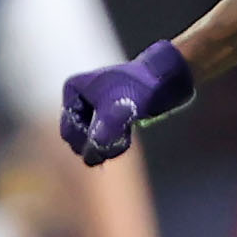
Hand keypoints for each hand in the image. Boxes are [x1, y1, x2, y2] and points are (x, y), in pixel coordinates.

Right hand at [60, 40, 194, 167]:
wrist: (166, 77)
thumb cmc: (138, 88)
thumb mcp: (115, 112)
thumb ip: (101, 136)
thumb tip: (90, 160)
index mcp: (73, 90)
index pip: (70, 131)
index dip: (87, 142)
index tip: (110, 139)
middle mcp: (81, 97)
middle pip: (80, 136)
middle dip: (98, 143)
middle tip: (119, 140)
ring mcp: (96, 105)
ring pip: (94, 138)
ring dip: (108, 143)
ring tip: (124, 137)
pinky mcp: (112, 113)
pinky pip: (107, 135)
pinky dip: (116, 140)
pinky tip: (127, 137)